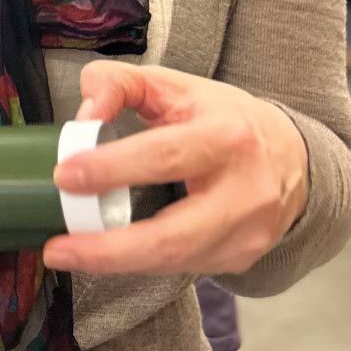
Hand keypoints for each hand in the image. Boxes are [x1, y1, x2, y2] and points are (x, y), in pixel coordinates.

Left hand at [43, 62, 309, 276]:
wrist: (292, 157)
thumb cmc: (220, 116)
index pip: (163, 156)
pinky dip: (139, 263)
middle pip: (173, 236)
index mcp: (226, 136)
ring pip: (174, 261)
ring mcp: (246, 233)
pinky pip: (181, 267)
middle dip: (110, 248)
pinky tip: (106, 255)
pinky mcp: (240, 258)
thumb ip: (118, 83)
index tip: (64, 176)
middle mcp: (244, 192)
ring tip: (67, 255)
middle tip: (58, 247)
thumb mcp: (172, 84)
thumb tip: (84, 115)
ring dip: (115, 264)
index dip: (111, 168)